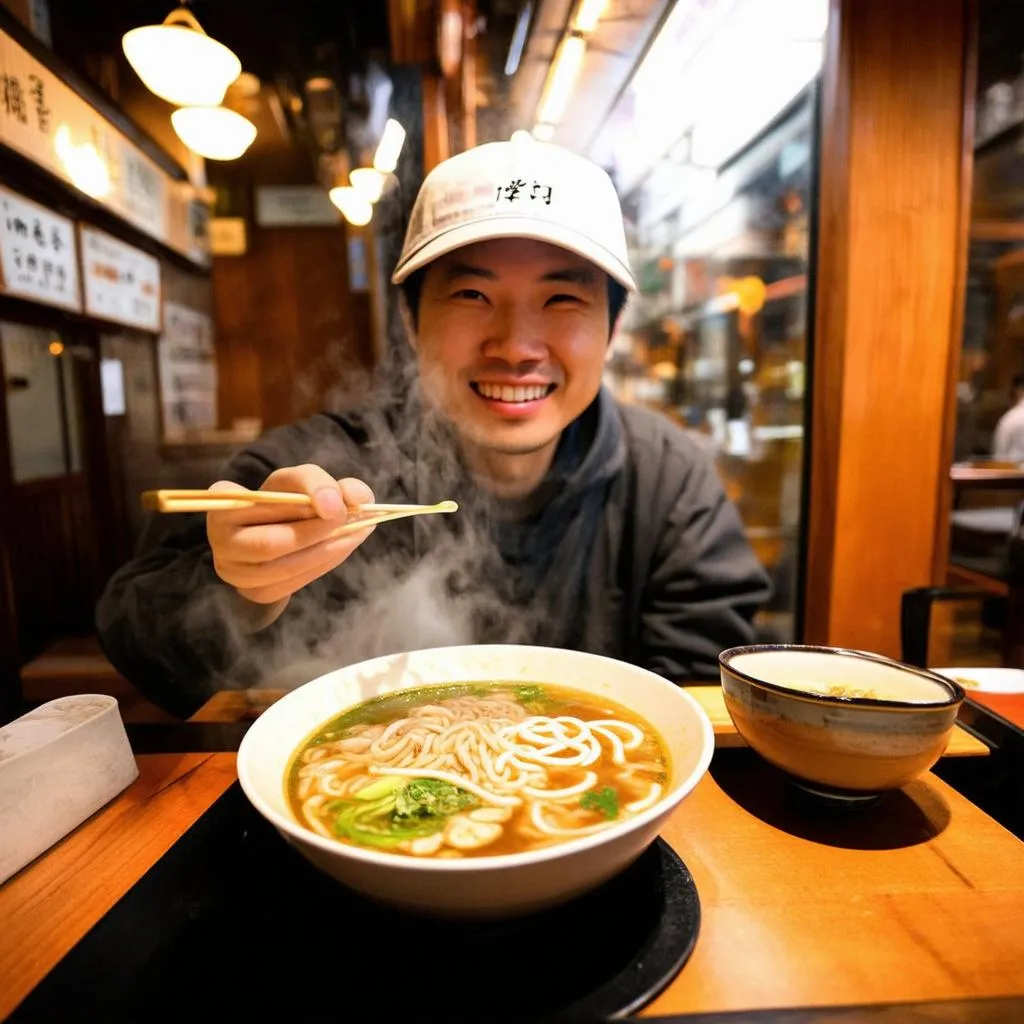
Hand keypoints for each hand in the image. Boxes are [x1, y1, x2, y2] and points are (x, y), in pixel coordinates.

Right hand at [206, 465, 374, 608]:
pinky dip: (325, 564)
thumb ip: (329, 484)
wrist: (270, 535)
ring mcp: (234, 569)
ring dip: (328, 551)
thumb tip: (357, 498)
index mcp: (226, 499)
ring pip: (284, 566)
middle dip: (317, 532)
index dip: (307, 493)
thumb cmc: (284, 504)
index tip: (337, 503)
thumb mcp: (301, 483)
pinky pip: (293, 582)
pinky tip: (344, 546)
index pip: (260, 495)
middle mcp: (220, 536)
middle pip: (272, 542)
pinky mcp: (254, 591)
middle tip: (351, 520)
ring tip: (357, 532)